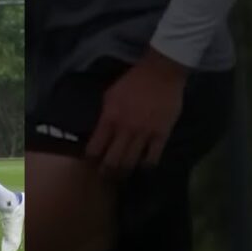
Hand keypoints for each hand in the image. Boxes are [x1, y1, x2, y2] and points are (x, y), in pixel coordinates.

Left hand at [86, 49, 188, 173]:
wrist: (161, 73)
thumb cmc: (133, 81)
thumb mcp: (110, 95)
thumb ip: (105, 115)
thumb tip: (99, 131)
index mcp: (110, 118)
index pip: (95, 147)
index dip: (90, 158)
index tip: (89, 163)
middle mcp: (125, 129)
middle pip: (112, 159)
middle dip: (106, 171)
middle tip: (103, 176)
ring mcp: (144, 134)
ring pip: (131, 162)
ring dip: (124, 171)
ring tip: (120, 177)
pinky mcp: (162, 135)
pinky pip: (153, 157)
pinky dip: (146, 165)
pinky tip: (142, 166)